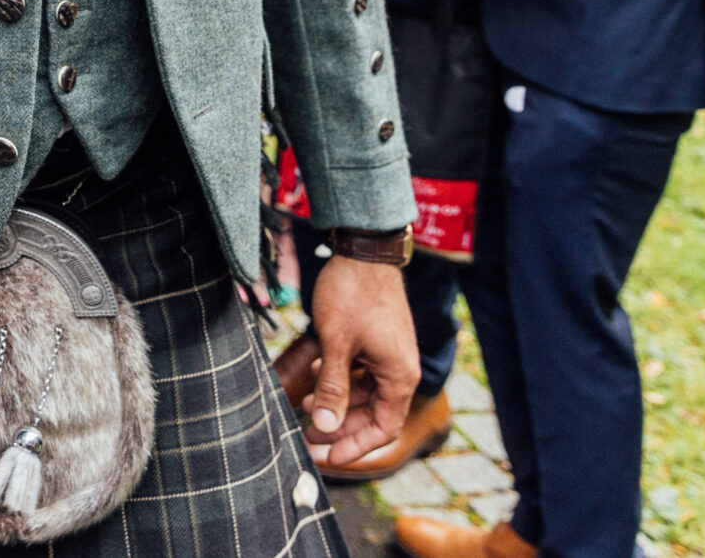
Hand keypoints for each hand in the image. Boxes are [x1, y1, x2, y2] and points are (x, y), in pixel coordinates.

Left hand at [301, 256, 417, 468]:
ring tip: (304, 404)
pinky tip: (316, 373)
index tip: (326, 456)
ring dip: (337, 402)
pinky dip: (341, 378)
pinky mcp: (379, 341)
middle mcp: (400, 369)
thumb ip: (332, 387)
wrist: (363, 249)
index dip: (354, 447)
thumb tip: (325, 426)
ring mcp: (390, 354)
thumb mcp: (336, 343)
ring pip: (365, 393)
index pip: (382, 429)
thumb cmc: (352, 293)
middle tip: (307, 436)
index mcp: (399, 376)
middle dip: (340, 427)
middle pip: (373, 415)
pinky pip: (363, 372)